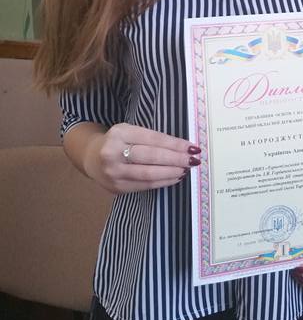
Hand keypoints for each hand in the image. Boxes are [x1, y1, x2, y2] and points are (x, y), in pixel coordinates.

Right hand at [84, 124, 200, 193]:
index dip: (174, 144)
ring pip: (149, 174)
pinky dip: (162, 182)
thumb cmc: (118, 142)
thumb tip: (182, 147)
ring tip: (185, 169)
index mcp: (120, 133)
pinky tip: (174, 178)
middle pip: (151, 157)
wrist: (91, 158)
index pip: (153, 139)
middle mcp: (114, 152)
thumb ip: (151, 138)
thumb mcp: (129, 131)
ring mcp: (114, 172)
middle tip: (193, 160)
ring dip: (171, 172)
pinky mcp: (117, 188)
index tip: (192, 147)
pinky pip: (144, 185)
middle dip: (176, 159)